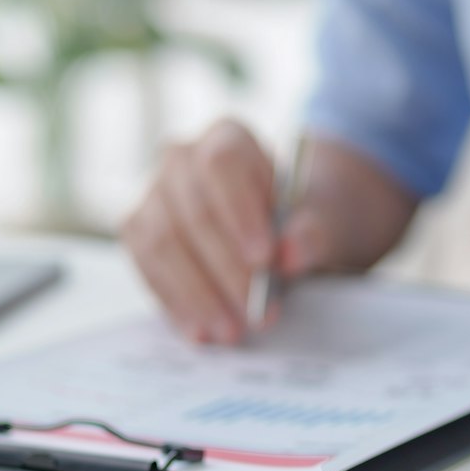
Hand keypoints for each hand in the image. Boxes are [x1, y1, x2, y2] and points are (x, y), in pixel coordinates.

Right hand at [122, 120, 337, 344]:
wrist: (288, 229)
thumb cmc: (305, 217)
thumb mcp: (328, 221)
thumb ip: (315, 232)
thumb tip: (290, 254)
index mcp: (227, 137)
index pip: (222, 165)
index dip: (239, 213)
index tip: (264, 260)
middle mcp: (181, 160)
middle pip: (192, 211)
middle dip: (225, 270)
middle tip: (257, 313)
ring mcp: (154, 197)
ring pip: (161, 244)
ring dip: (197, 294)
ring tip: (232, 332)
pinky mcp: (140, 236)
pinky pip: (149, 270)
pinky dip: (176, 305)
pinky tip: (202, 332)